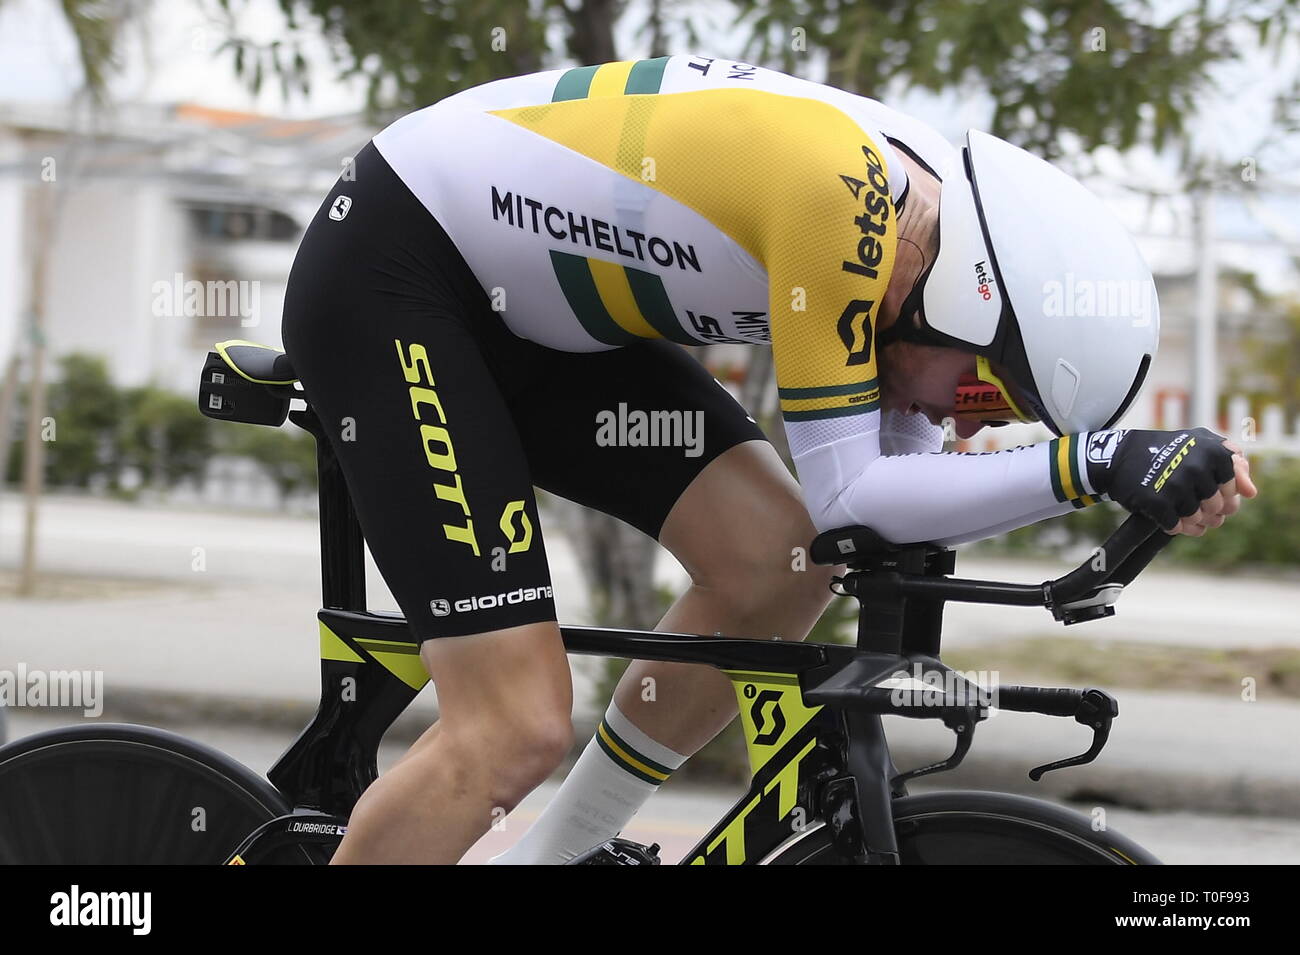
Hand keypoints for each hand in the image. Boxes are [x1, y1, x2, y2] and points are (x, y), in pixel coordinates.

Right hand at [1087, 427, 1244, 531]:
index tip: (1208, 490)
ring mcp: (1175, 486)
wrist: (1120, 456)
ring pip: (1196, 519)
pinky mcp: (1156, 502)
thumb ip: (1233, 464)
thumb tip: (1251, 493)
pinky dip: (1174, 527)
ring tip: (1183, 512)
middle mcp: (1196, 468)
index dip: (1222, 495)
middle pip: (1216, 508)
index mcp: (1213, 452)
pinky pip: (1175, 526)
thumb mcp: (1203, 445)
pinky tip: (1170, 519)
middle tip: (1194, 504)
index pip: (1233, 490)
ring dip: (1191, 521)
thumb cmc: (1167, 451)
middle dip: (1207, 510)